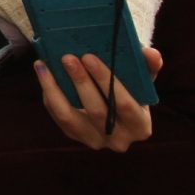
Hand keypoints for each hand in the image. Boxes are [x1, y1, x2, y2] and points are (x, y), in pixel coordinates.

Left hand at [35, 46, 161, 152]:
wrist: (116, 106)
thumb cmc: (132, 88)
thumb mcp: (143, 78)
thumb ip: (148, 66)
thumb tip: (152, 53)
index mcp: (140, 127)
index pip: (124, 105)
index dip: (106, 81)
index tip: (90, 57)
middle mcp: (119, 140)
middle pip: (96, 111)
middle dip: (80, 82)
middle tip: (68, 57)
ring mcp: (95, 141)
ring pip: (70, 117)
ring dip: (55, 89)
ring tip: (45, 64)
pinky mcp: (75, 136)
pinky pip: (58, 116)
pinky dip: (48, 93)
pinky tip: (42, 71)